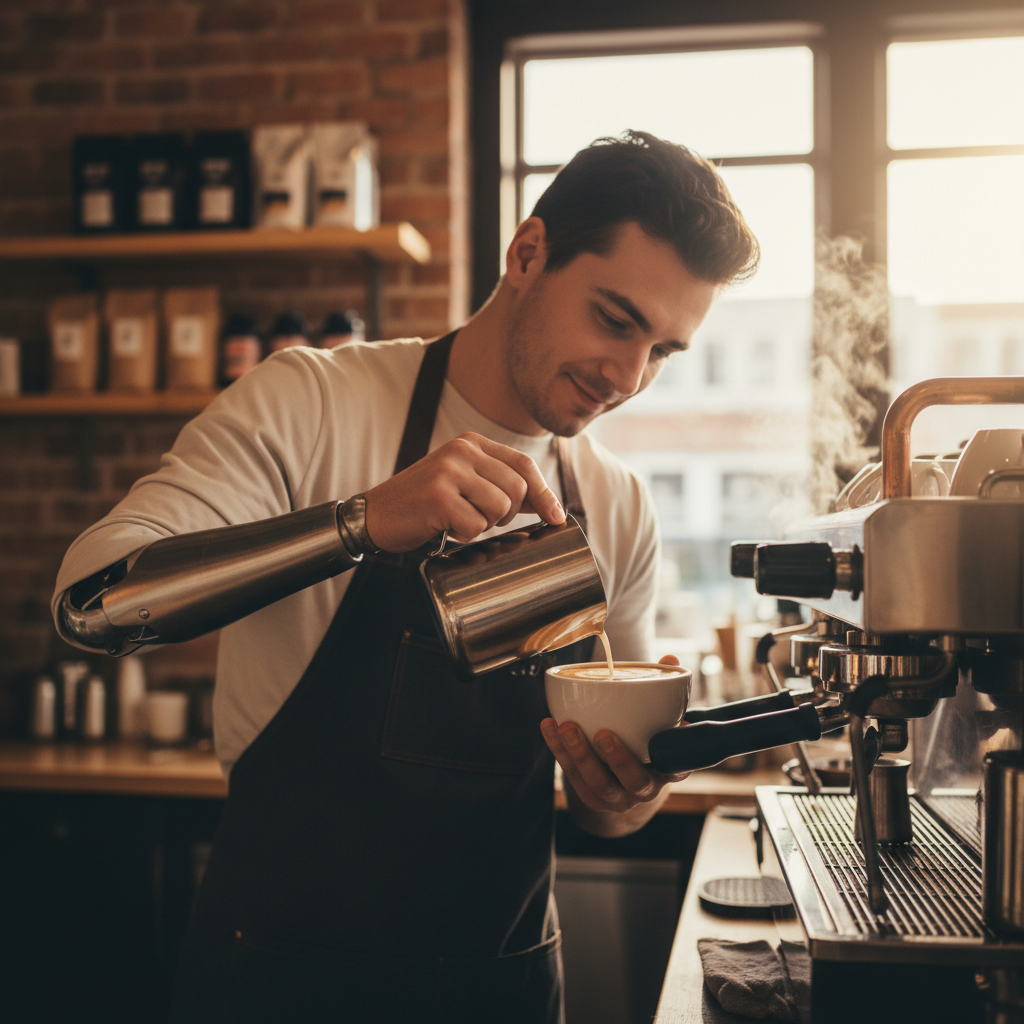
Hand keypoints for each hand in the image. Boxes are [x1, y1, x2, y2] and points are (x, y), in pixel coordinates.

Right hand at [363, 432, 564, 552]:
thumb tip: (548, 505)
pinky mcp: (438, 496)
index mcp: (471, 443)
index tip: (556, 517)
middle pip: (517, 488)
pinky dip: (464, 534)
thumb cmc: (422, 503)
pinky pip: (475, 525)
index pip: (524, 465)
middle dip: (507, 514)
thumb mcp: (463, 482)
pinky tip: (446, 528)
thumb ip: (499, 485)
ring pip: (500, 507)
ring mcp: (449, 471)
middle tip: (482, 519)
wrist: (375, 514)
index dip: (545, 493)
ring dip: (484, 524)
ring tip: (460, 521)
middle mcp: (462, 451)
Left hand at [540, 655, 691, 827]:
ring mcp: (620, 797)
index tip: (656, 740)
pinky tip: (549, 726)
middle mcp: (647, 788)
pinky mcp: (594, 798)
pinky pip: (575, 780)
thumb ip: (665, 689)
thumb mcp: (661, 715)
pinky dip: (559, 753)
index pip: (678, 766)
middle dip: (617, 760)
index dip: (671, 759)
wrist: (629, 770)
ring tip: (565, 727)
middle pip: (635, 782)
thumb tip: (669, 658)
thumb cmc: (648, 734)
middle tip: (603, 734)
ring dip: (579, 756)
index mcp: (670, 767)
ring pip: (599, 785)